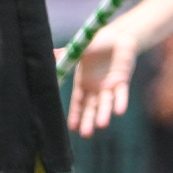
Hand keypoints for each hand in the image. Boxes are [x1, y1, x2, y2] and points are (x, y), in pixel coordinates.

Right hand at [63, 22, 140, 137]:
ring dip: (104, 114)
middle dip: (88, 121)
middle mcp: (95, 89)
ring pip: (105, 104)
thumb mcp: (79, 50)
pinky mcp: (122, 81)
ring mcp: (109, 86)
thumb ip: (66, 54)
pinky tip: (119, 111)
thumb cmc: (96, 44)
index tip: (72, 128)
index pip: (78, 103)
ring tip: (101, 125)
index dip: (75, 115)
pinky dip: (120, 102)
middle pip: (91, 108)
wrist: (118, 37)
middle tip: (86, 135)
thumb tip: (50, 53)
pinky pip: (121, 94)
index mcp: (82, 84)